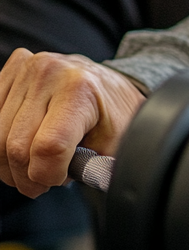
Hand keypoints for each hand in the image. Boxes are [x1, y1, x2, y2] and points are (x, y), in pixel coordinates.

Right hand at [0, 50, 144, 196]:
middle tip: (45, 180)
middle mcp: (50, 73)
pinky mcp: (11, 69)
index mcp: (80, 89)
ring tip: (36, 164)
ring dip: (11, 164)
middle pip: (16, 147)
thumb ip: (95, 166)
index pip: (48, 147)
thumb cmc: (112, 112)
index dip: (49, 175)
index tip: (60, 179)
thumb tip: (81, 181)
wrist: (108, 83)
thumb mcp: (116, 140)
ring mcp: (26, 69)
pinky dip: (2, 145)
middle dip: (27, 177)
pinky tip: (23, 146)